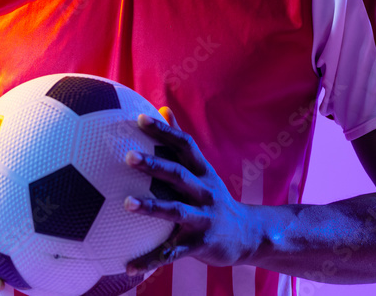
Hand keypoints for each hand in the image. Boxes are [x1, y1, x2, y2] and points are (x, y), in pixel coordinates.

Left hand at [123, 107, 258, 275]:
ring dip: (151, 207)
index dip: (163, 132)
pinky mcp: (200, 244)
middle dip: (154, 165)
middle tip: (128, 157)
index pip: (184, 146)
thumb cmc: (214, 198)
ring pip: (176, 211)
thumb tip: (162, 109)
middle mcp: (204, 191)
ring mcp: (203, 218)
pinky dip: (151, 259)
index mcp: (202, 172)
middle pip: (178, 174)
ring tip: (126, 204)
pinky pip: (172, 253)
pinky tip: (129, 266)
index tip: (140, 119)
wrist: (249, 235)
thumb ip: (181, 144)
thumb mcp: (203, 170)